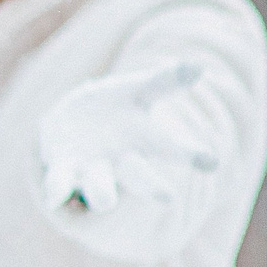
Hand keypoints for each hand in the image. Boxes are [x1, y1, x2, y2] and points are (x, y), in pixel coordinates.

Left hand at [38, 61, 216, 214]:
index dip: (192, 155)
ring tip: (107, 199)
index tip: (212, 162)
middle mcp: (123, 163)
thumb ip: (166, 81)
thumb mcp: (140, 90)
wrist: (77, 122)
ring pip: (100, 187)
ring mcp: (93, 169)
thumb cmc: (119, 107)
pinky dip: (57, 190)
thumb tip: (199, 66)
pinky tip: (54, 199)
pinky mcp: (63, 168)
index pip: (174, 149)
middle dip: (150, 186)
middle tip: (167, 197)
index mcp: (148, 142)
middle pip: (140, 177)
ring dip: (103, 191)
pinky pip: (60, 183)